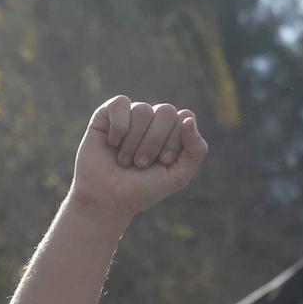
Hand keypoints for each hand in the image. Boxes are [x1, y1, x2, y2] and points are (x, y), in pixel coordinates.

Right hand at [67, 96, 207, 224]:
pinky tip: (112, 143)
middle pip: (166, 111)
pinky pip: (120, 103)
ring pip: (142, 110)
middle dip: (154, 142)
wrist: (106, 201)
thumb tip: (189, 118)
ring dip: (133, 142)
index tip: (163, 162)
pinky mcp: (106, 114)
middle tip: (141, 163)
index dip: (174, 141)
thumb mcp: (178, 176)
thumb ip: (196, 149)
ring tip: (125, 160)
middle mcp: (152, 120)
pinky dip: (118, 127)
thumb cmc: (142, 190)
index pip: (184, 117)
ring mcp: (130, 115)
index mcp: (172, 132)